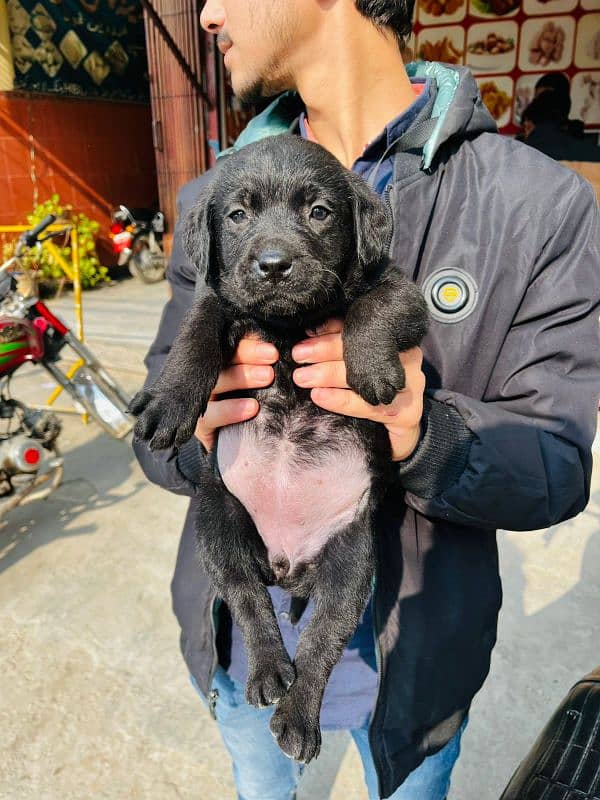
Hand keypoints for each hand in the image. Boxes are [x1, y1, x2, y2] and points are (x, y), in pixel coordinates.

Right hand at [194, 334, 277, 451]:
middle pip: (221, 358)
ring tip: (267, 378)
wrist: (241, 446)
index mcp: (220, 360)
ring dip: (241, 377)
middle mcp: (207, 376)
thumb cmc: (254, 404)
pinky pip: (211, 415)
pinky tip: (252, 407)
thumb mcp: (260, 382)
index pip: (231, 344)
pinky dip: (231, 410)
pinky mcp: (199, 424)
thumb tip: (284, 346)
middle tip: (272, 360)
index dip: (250, 345)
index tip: (273, 351)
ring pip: (215, 382)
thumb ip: (265, 364)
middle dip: (248, 357)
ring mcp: (200, 399)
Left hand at [291, 319, 424, 460]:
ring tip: (303, 377)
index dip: (331, 331)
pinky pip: (366, 405)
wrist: (403, 428)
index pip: (361, 328)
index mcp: (396, 339)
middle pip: (361, 351)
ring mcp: (410, 385)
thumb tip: (311, 331)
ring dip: (327, 375)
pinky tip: (319, 396)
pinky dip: (340, 400)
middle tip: (298, 356)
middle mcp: (408, 358)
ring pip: (362, 377)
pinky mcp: (406, 412)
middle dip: (324, 352)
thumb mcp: (364, 363)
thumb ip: (345, 346)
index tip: (305, 335)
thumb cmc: (378, 389)